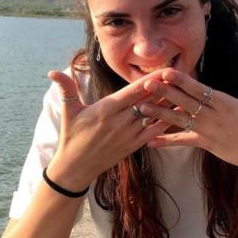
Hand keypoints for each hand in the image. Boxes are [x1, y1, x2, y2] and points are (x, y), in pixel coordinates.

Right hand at [45, 69, 170, 189]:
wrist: (76, 167)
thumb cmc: (72, 136)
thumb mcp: (68, 111)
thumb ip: (66, 89)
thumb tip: (53, 72)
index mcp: (107, 109)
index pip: (133, 92)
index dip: (150, 80)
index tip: (163, 70)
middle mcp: (120, 121)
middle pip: (148, 102)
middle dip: (164, 89)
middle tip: (181, 76)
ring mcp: (128, 135)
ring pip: (153, 116)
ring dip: (168, 105)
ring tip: (184, 93)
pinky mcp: (133, 146)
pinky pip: (153, 133)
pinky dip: (165, 123)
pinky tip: (177, 115)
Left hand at [139, 51, 237, 177]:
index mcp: (225, 103)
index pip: (199, 90)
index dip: (182, 81)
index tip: (166, 72)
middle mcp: (213, 117)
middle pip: (185, 103)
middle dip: (165, 92)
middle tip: (146, 84)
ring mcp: (207, 132)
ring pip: (180, 121)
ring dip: (160, 113)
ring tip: (142, 107)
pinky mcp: (205, 144)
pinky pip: (183, 141)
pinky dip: (167, 141)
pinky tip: (151, 140)